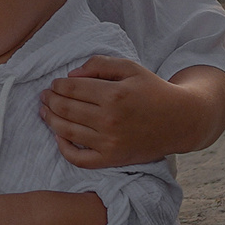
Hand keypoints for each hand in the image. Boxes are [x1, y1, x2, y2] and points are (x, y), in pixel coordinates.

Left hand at [41, 58, 224, 167]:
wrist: (180, 120)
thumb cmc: (153, 90)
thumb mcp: (130, 68)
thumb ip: (99, 64)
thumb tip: (71, 75)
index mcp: (114, 95)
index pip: (71, 89)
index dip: (57, 85)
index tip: (54, 84)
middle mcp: (109, 120)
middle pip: (65, 109)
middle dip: (50, 100)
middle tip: (44, 96)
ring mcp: (109, 143)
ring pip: (66, 132)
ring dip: (50, 120)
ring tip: (45, 112)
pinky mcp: (112, 159)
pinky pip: (79, 158)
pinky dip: (63, 149)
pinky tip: (58, 137)